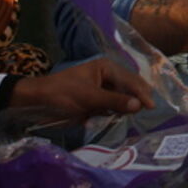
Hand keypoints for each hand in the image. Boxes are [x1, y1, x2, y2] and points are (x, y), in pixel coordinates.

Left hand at [9, 58, 154, 118]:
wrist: (37, 101)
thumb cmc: (62, 93)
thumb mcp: (89, 97)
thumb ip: (114, 101)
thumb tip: (138, 105)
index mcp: (106, 68)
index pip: (130, 80)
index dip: (141, 93)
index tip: (151, 107)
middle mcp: (107, 76)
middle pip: (129, 87)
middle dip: (136, 98)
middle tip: (147, 111)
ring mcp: (101, 88)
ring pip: (121, 98)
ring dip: (124, 107)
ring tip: (131, 116)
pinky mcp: (95, 100)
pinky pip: (110, 107)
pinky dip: (113, 113)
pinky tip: (115, 119)